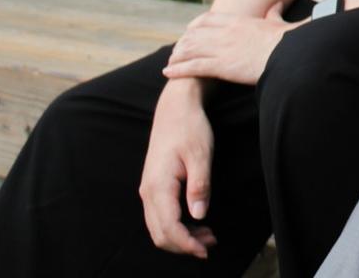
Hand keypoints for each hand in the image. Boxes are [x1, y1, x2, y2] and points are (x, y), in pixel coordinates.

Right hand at [138, 79, 218, 257]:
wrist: (175, 108)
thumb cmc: (190, 127)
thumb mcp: (201, 154)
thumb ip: (200, 185)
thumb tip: (199, 215)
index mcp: (158, 186)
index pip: (168, 227)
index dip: (186, 244)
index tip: (206, 250)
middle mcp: (148, 191)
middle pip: (160, 233)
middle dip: (184, 245)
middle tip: (211, 244)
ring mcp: (148, 189)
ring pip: (158, 227)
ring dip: (181, 237)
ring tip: (208, 236)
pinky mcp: (154, 186)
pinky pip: (160, 215)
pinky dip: (176, 226)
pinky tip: (196, 222)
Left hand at [162, 3, 297, 85]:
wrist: (289, 55)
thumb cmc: (287, 42)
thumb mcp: (279, 23)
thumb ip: (274, 13)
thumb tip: (278, 4)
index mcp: (239, 21)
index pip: (208, 19)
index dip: (195, 25)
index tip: (189, 31)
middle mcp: (226, 33)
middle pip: (195, 34)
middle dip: (183, 43)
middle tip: (176, 51)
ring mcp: (222, 48)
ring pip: (190, 49)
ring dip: (177, 56)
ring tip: (169, 63)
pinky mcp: (221, 66)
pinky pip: (193, 66)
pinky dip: (178, 69)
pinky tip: (168, 73)